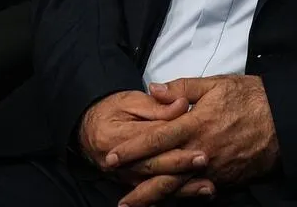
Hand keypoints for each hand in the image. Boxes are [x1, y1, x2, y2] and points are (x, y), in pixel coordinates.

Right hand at [78, 90, 215, 201]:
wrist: (89, 128)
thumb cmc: (111, 110)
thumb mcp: (131, 100)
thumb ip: (157, 105)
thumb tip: (182, 104)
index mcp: (116, 135)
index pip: (150, 137)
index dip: (174, 137)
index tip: (195, 134)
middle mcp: (118, 161)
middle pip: (153, 164)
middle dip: (180, 164)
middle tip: (204, 160)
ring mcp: (125, 176)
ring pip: (155, 184)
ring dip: (182, 187)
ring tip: (207, 187)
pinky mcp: (132, 183)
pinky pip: (154, 194)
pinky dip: (174, 197)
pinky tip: (192, 197)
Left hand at [109, 76, 279, 206]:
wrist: (286, 120)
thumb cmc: (250, 98)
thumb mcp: (215, 84)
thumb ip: (180, 88)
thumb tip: (151, 89)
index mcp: (194, 125)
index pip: (155, 140)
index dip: (131, 150)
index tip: (110, 157)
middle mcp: (201, 152)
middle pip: (162, 173)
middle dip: (137, 186)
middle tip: (117, 197)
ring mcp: (214, 170)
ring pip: (178, 188)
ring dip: (154, 199)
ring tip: (134, 206)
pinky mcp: (226, 180)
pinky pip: (198, 192)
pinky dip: (180, 198)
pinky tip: (166, 203)